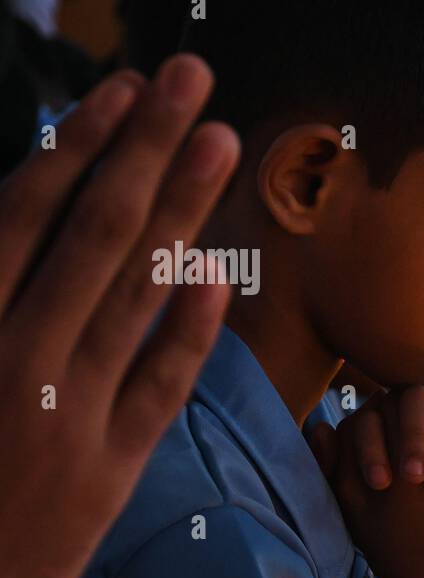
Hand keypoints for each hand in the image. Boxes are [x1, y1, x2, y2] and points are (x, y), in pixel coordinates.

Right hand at [0, 56, 239, 577]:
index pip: (29, 212)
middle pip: (93, 232)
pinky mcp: (111, 471)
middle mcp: (13, 356)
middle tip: (191, 80)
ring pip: (135, 293)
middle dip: (145, 148)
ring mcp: (69, 415)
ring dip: (183, 211)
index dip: (81, 144)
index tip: (123, 90)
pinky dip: (191, 327)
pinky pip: (161, 386)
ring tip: (220, 143)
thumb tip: (21, 220)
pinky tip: (222, 269)